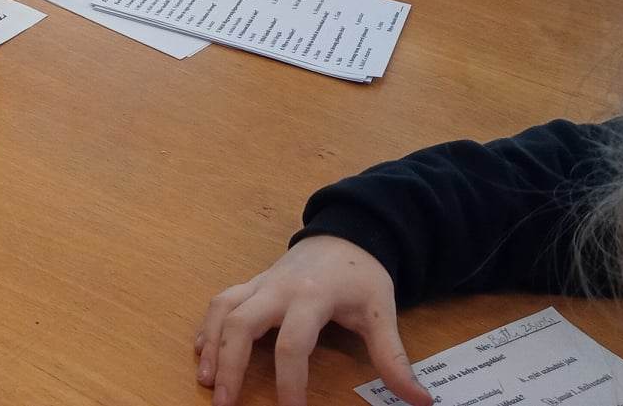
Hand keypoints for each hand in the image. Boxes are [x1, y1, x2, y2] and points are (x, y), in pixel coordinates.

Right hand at [197, 236, 428, 405]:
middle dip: (229, 365)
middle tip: (223, 404)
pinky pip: (222, 301)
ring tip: (206, 380)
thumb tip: (422, 400)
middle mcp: (278, 289)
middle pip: (241, 324)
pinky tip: (201, 350)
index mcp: (312, 297)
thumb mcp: (382, 314)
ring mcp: (261, 283)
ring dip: (211, 345)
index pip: (292, 344)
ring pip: (224, 309)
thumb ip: (395, 359)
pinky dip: (208, 325)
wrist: (346, 233)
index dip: (289, 382)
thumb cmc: (363, 277)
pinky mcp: (252, 283)